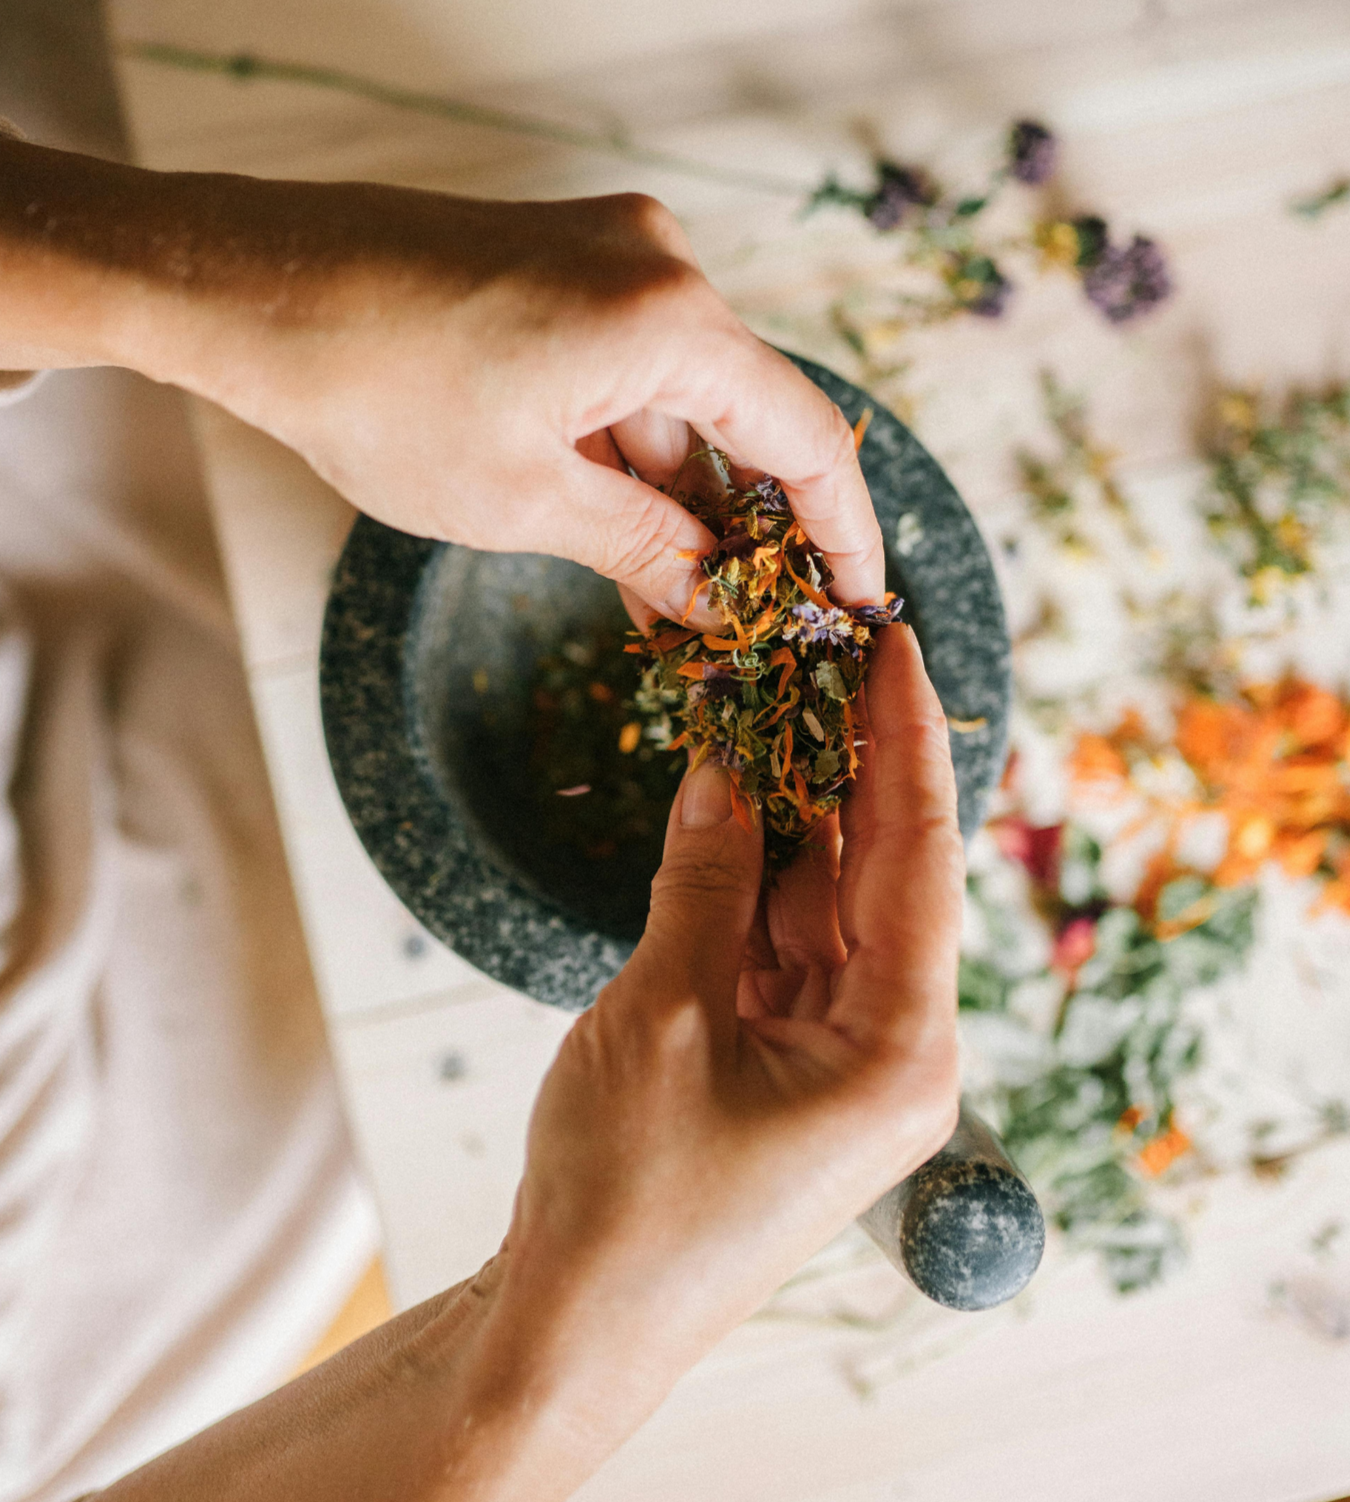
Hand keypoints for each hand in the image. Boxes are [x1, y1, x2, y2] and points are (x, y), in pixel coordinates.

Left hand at [0, 141, 883, 622]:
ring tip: (669, 603)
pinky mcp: (557, 262)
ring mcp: (606, 254)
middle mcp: (658, 265)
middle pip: (743, 417)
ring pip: (676, 400)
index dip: (842, 532)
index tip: (854, 601)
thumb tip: (720, 600)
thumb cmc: (374, 390)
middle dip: (743, 527)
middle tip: (744, 623)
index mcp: (670, 317)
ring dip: (675, 497)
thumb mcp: (524, 502)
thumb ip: (647, 550)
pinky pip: (625, 369)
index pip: (805, 437)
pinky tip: (618, 532)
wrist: (246, 286)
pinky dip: (625, 450)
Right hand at [490, 623, 963, 1486]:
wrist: (571, 1327)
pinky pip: (785, 943)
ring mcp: (840, 1059)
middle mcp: (893, 1052)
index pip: (920, 858)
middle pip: (883, 873)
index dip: (907, 739)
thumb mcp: (662, 1012)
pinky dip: (755, 878)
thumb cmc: (625, 1198)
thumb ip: (705, 881)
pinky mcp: (787, 1064)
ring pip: (830, 902)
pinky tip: (732, 802)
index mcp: (902, 1051)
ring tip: (773, 705)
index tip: (898, 644)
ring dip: (795, 815)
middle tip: (828, 655)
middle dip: (852, 763)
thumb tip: (724, 772)